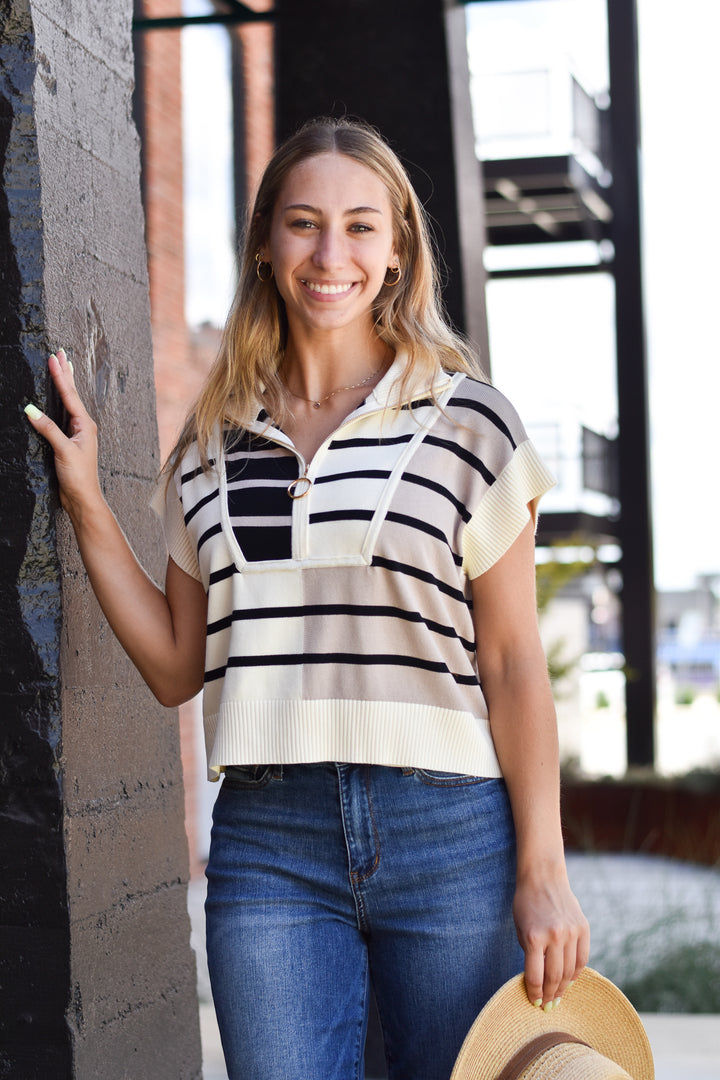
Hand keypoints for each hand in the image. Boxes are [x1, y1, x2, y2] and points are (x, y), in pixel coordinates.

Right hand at [25, 349, 102, 517]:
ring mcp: (76, 433)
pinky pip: (62, 415)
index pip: (70, 395)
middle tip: (60, 352)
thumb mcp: (63, 451)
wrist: (82, 498)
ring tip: (62, 366)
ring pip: (68, 402)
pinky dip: (59, 401)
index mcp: (85, 424)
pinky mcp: (68, 441)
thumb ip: (48, 429)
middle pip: (71, 394)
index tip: (54, 357)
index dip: (60, 375)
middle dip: (65, 373)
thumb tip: (30, 409)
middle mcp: (83, 425)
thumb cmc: (78, 476)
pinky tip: (57, 398)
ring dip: (64, 384)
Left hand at [513, 869, 589, 1009]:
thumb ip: (530, 954)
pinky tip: (569, 980)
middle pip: (554, 977)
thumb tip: (539, 982)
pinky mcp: (583, 928)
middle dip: (550, 995)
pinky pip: (582, 959)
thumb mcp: (521, 929)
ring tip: (558, 996)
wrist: (544, 878)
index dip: (534, 994)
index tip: (534, 1002)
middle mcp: (554, 936)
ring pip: (570, 971)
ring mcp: (571, 932)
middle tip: (547, 1005)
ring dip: (563, 988)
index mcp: (533, 937)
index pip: (535, 977)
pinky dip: (576, 973)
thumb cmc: (526, 904)